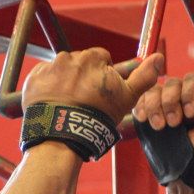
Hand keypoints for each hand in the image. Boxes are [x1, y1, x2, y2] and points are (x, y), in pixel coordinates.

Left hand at [22, 48, 163, 124]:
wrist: (63, 136)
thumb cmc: (97, 118)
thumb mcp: (126, 99)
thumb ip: (143, 77)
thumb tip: (159, 58)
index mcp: (93, 58)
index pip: (102, 59)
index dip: (104, 77)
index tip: (102, 93)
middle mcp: (70, 57)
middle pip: (81, 64)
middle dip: (84, 78)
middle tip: (86, 102)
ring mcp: (50, 68)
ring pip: (62, 71)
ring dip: (65, 84)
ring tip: (69, 106)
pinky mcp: (34, 80)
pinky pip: (43, 80)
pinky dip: (48, 90)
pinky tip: (55, 105)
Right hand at [133, 73, 193, 156]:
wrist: (189, 167)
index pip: (192, 80)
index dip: (189, 93)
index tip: (191, 113)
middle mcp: (183, 94)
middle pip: (171, 84)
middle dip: (171, 102)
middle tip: (174, 124)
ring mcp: (165, 102)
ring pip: (155, 91)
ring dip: (155, 107)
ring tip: (160, 127)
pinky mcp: (151, 111)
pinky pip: (142, 100)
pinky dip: (141, 107)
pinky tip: (142, 118)